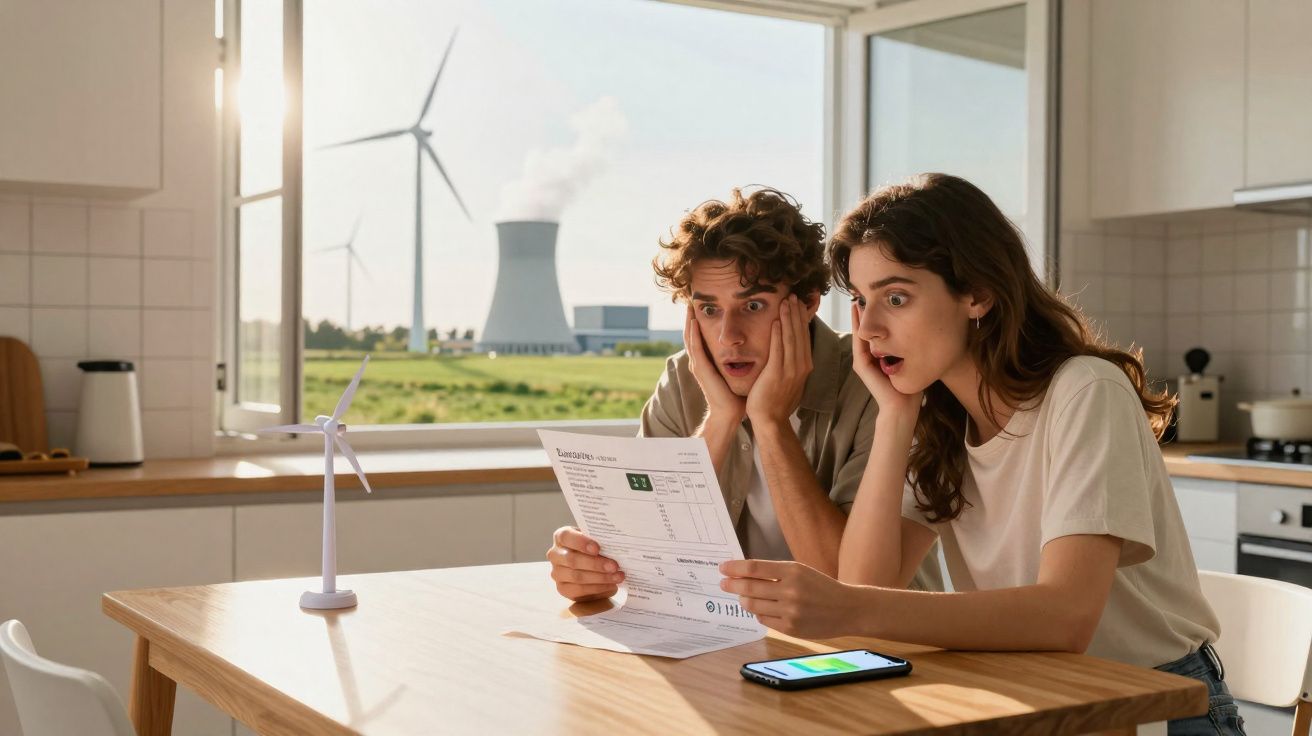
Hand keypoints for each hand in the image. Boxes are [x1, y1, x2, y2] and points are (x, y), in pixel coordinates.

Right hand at [546, 526, 623, 601]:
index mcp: (562, 537)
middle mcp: (555, 554)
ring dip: (600, 578)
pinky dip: (597, 588)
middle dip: (595, 564)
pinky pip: (579, 590)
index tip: (597, 548)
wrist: (593, 567)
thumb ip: (601, 540)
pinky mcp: (562, 588)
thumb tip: (614, 544)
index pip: (566, 536)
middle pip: (572, 559)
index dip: (581, 542)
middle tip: (614, 566)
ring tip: (617, 577)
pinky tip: (611, 585)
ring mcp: (557, 572)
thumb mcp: (596, 540)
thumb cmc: (596, 549)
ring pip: (576, 576)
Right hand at [684, 305, 745, 421]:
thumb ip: (738, 359)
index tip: (702, 306)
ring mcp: (698, 365)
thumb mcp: (736, 371)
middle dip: (690, 317)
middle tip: (690, 299)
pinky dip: (693, 334)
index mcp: (707, 362)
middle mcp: (700, 362)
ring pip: (690, 338)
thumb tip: (752, 348)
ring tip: (689, 305)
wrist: (729, 413)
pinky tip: (694, 321)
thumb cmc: (736, 395)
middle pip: (691, 334)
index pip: (700, 337)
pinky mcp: (702, 369)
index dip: (699, 322)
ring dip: (689, 321)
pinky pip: (696, 348)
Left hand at [719, 559, 864, 638]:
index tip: (723, 568)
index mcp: (793, 571)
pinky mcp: (791, 629)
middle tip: (723, 583)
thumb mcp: (801, 571)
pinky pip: (764, 620)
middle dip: (732, 585)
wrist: (847, 609)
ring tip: (741, 597)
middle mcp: (790, 591)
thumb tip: (743, 573)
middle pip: (750, 588)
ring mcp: (790, 612)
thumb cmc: (821, 587)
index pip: (754, 568)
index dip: (735, 568)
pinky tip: (759, 608)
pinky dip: (758, 613)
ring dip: (743, 600)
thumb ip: (774, 572)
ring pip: (753, 606)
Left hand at [746, 295, 811, 427]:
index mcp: (805, 366)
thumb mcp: (789, 380)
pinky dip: (778, 334)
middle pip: (800, 334)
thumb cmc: (776, 402)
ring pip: (791, 338)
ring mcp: (790, 370)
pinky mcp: (777, 373)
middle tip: (793, 295)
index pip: (804, 337)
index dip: (801, 319)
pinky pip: (779, 349)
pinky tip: (777, 321)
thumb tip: (790, 352)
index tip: (798, 304)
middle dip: (796, 313)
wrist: (770, 420)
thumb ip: (791, 364)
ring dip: (788, 318)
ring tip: (786, 301)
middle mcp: (801, 366)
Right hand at [851, 303, 921, 422]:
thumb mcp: (913, 362)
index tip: (878, 300)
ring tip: (857, 299)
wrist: (903, 407)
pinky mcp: (861, 365)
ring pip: (860, 333)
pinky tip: (858, 313)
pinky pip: (859, 342)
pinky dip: (857, 327)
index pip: (876, 332)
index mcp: (880, 357)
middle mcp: (869, 358)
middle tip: (863, 293)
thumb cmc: (911, 388)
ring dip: (858, 317)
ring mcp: (863, 362)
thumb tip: (927, 330)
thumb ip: (912, 349)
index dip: (876, 316)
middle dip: (864, 313)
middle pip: (866, 330)